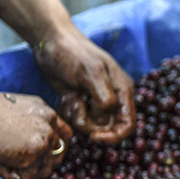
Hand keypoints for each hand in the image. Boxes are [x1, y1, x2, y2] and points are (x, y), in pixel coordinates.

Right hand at [0, 93, 72, 178]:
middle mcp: (49, 123)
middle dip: (41, 163)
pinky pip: (28, 177)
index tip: (39, 156)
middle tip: (19, 164)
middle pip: (58, 153)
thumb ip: (29, 127)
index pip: (64, 135)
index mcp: (44, 111)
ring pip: (44, 169)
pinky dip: (11, 175)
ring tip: (2, 158)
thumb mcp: (12, 114)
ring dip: (24, 170)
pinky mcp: (35, 152)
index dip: (53, 148)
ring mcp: (45, 138)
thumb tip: (36, 152)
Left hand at [34, 25, 134, 143]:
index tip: (94, 137)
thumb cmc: (74, 53)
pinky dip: (69, 113)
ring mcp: (95, 101)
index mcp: (122, 91)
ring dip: (77, 117)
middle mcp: (112, 99)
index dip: (115, 136)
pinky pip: (77, 119)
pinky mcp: (80, 101)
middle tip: (76, 110)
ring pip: (91, 125)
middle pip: (108, 128)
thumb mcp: (92, 73)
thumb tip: (105, 120)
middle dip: (90, 126)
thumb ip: (104, 99)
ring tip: (70, 98)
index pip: (128, 124)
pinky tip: (66, 97)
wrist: (51, 41)